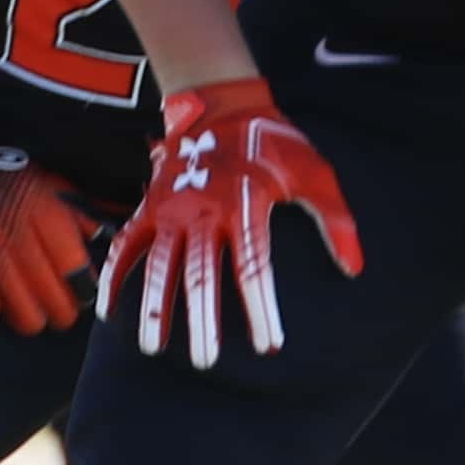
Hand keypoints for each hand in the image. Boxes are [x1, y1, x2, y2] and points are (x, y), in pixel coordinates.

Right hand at [0, 128, 95, 333]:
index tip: (85, 295)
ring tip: (35, 318)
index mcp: (41, 204)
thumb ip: (76, 209)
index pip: (71, 263)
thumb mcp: (45, 178)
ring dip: (30, 318)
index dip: (82, 288)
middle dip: (61, 312)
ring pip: (16, 304)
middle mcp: (13, 223)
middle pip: (47, 290)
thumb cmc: (1, 170)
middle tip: (64, 315)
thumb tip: (105, 236)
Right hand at [94, 80, 361, 367]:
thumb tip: (354, 267)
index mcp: (244, 202)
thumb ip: (334, 220)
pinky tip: (110, 313)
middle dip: (203, 319)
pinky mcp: (150, 205)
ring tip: (154, 348)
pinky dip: (115, 276)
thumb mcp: (313, 172)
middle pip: (201, 272)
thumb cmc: (274, 143)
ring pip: (159, 263)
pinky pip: (127, 245)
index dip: (260, 306)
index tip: (268, 344)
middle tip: (206, 361)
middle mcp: (203, 208)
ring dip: (155, 306)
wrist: (223, 102)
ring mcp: (171, 207)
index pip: (253, 266)